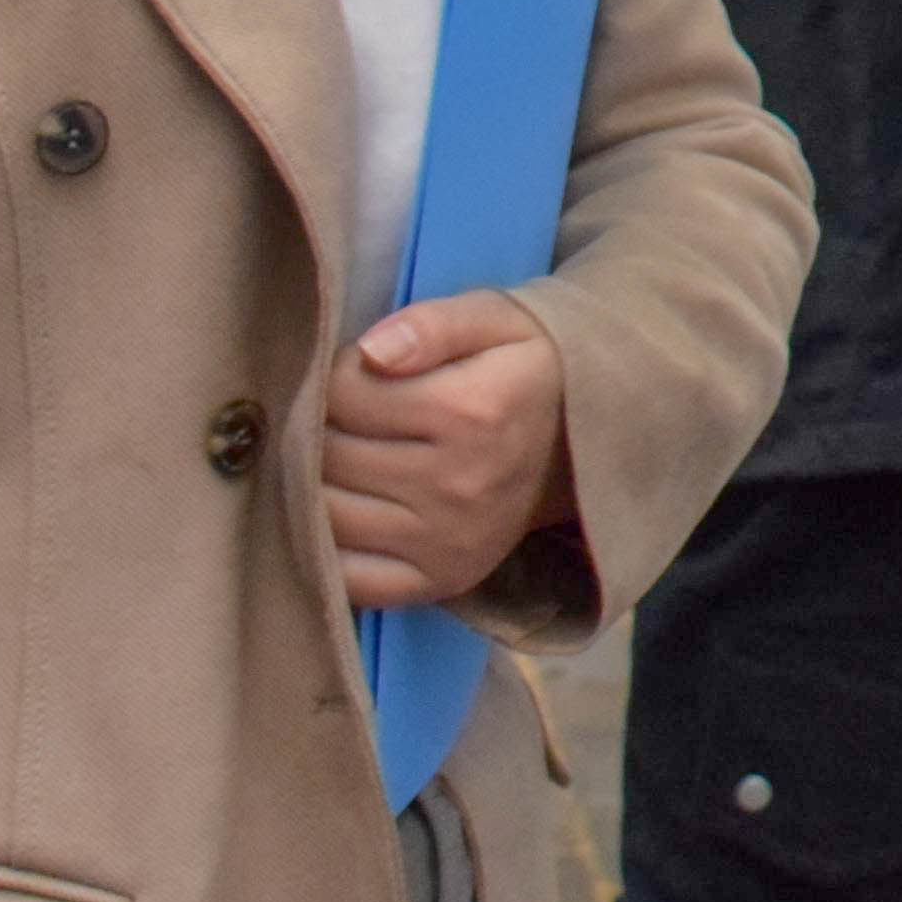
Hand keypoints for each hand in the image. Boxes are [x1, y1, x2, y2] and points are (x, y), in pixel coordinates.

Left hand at [322, 292, 572, 610]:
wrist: (580, 444)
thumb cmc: (522, 370)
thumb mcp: (494, 320)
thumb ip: (433, 323)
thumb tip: (370, 351)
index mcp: (472, 410)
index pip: (344, 393)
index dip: (339, 376)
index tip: (363, 373)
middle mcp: (460, 484)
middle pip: (329, 455)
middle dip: (323, 429)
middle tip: (353, 418)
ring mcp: (450, 541)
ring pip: (327, 512)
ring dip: (321, 483)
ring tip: (350, 460)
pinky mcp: (440, 581)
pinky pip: (348, 577)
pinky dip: (332, 546)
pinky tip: (352, 512)